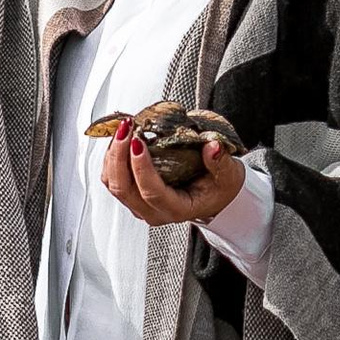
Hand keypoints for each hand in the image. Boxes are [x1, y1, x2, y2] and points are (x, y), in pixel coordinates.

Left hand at [99, 121, 245, 228]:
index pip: (152, 193)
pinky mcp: (131, 194)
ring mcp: (139, 205)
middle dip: (119, 155)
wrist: (213, 197)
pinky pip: (111, 177)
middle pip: (124, 189)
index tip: (138, 141)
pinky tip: (121, 137)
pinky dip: (112, 156)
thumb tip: (212, 147)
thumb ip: (220, 162)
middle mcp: (153, 212)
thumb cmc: (218, 188)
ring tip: (123, 128)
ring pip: (113, 183)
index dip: (141, 167)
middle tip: (126, 127)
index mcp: (176, 209)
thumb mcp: (227, 175)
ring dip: (113, 154)